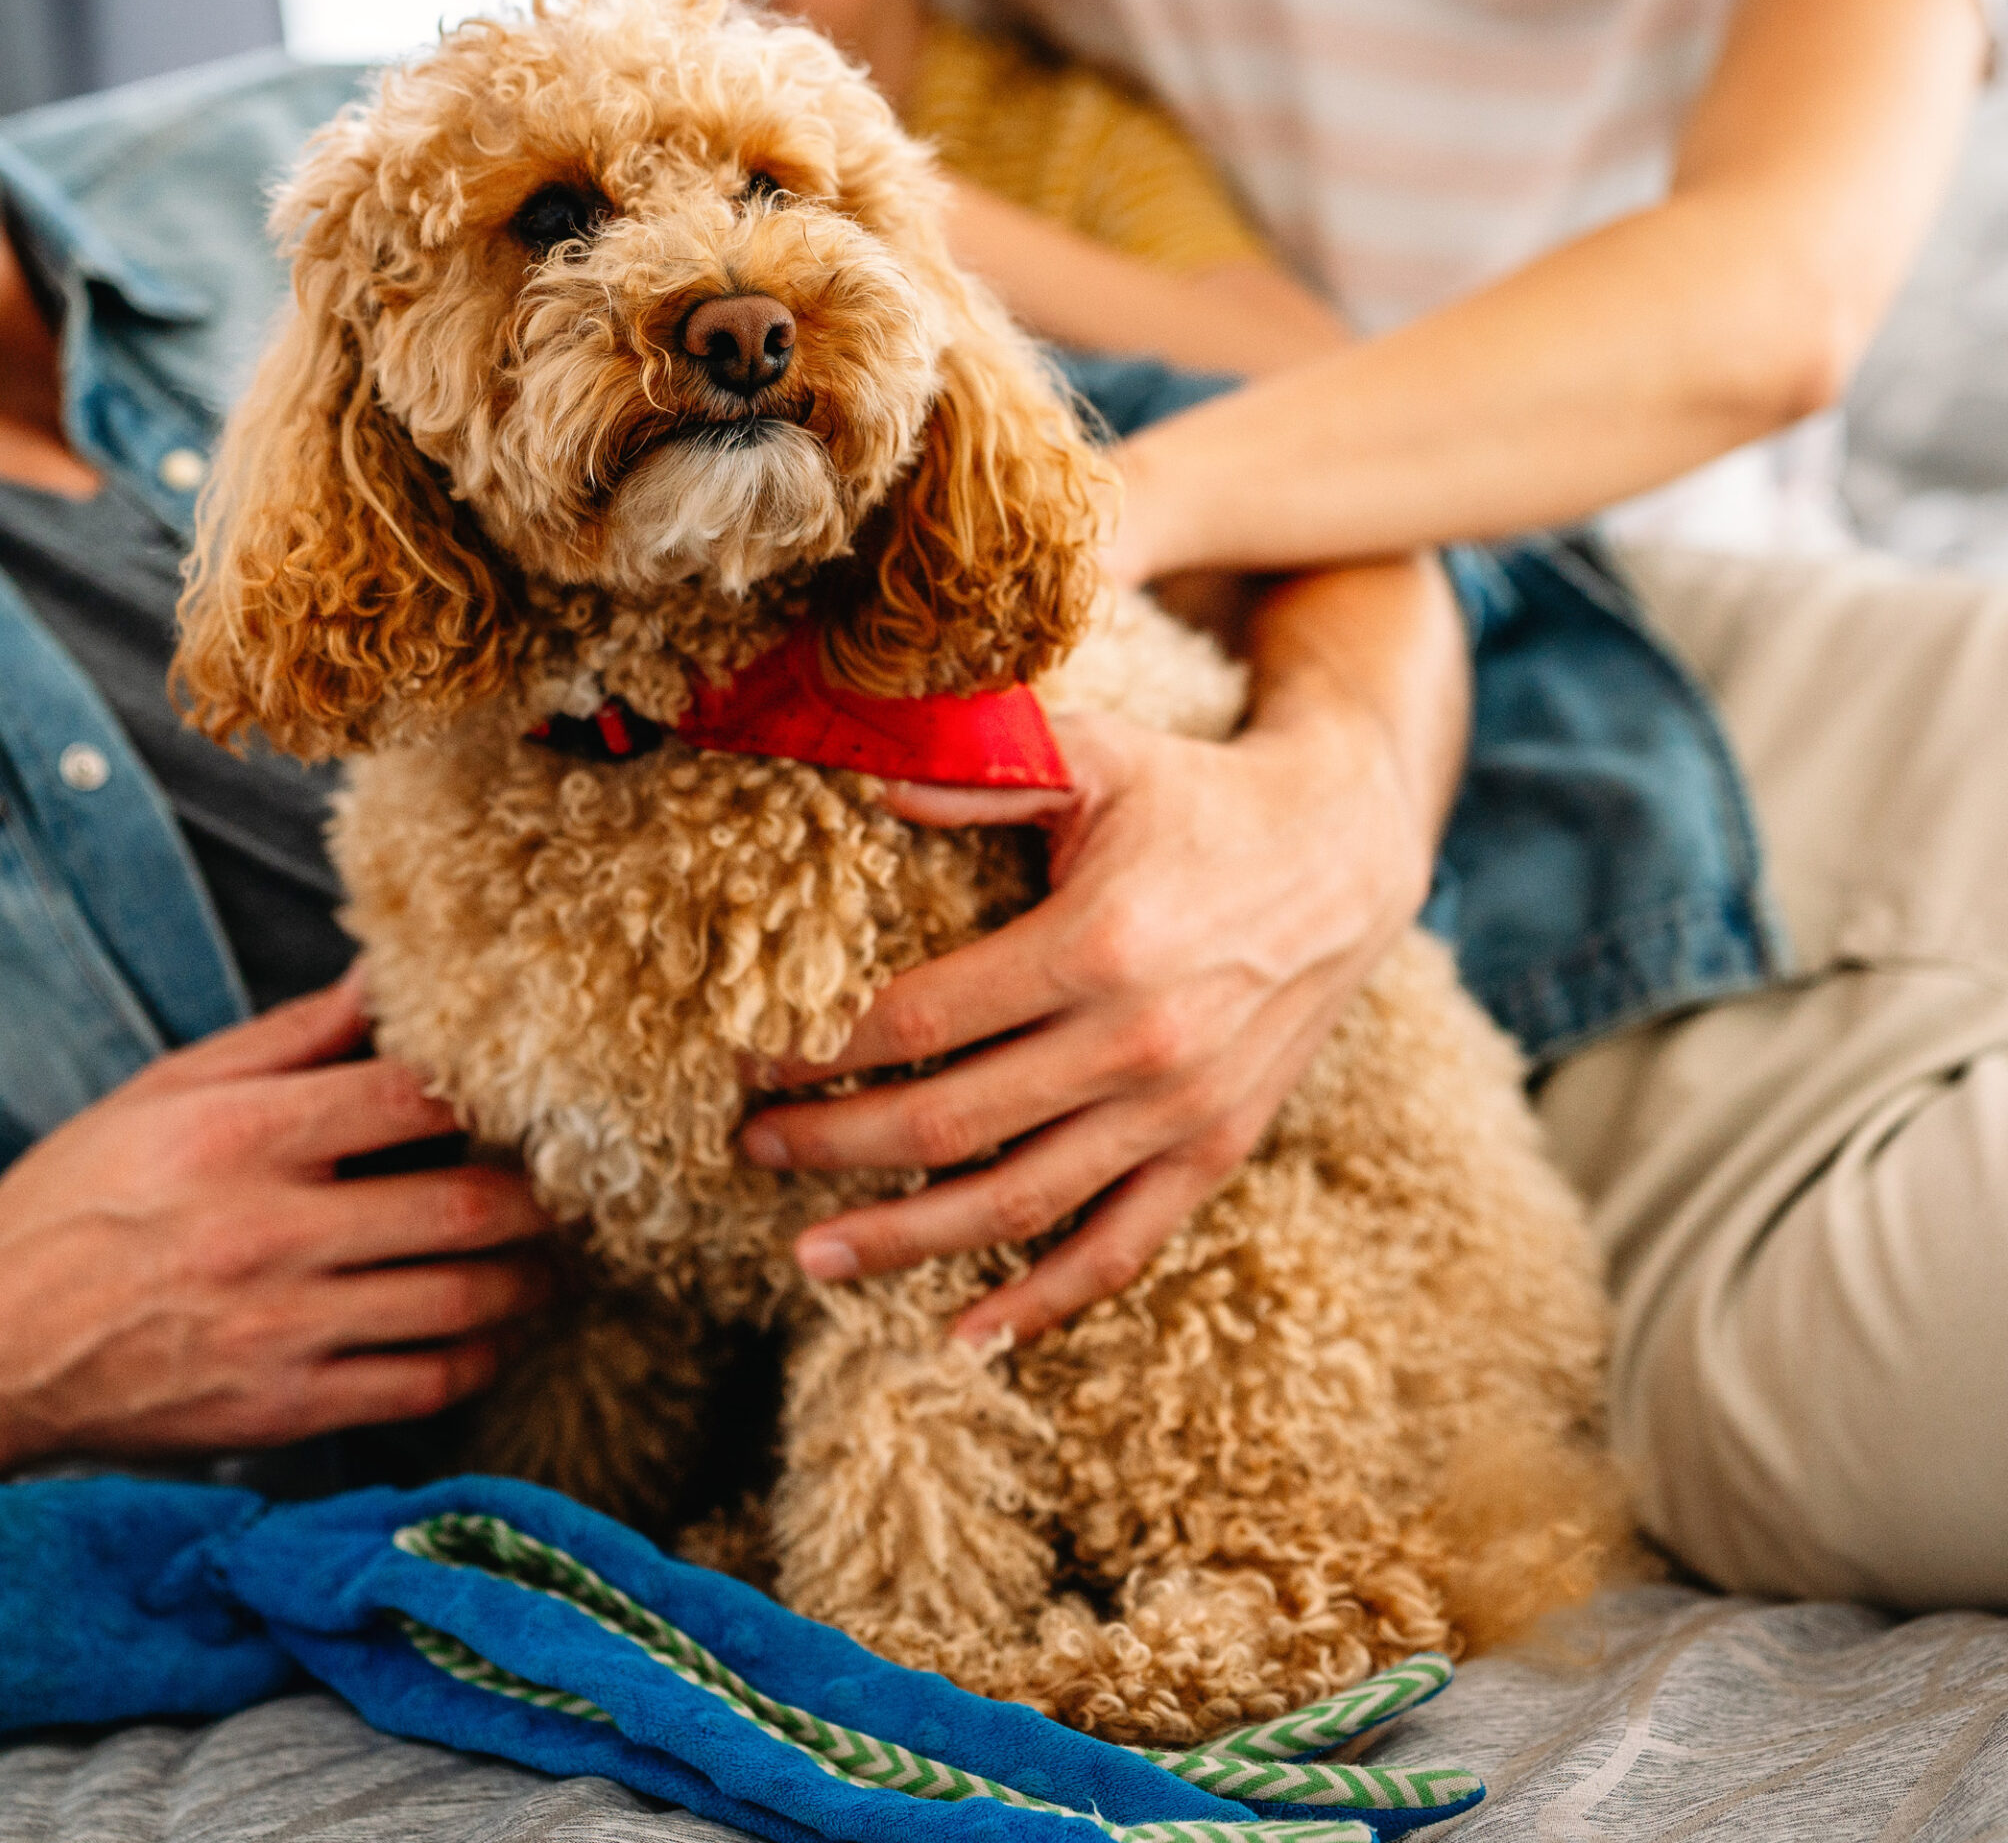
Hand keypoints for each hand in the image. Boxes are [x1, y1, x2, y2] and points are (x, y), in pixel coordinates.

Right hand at [0, 974, 555, 1466]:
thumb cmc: (77, 1199)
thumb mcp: (167, 1089)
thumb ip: (290, 1037)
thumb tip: (382, 974)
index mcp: (245, 1135)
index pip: (413, 1096)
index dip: (488, 1091)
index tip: (528, 1091)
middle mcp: (272, 1231)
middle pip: (463, 1207)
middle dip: (541, 1198)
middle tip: (575, 1185)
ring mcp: (282, 1329)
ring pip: (460, 1302)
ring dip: (530, 1282)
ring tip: (553, 1260)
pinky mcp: (283, 1409)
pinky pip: (419, 1386)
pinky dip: (478, 1358)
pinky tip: (494, 1333)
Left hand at [738, 609, 1447, 1344]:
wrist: (1345, 853)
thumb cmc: (1198, 797)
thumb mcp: (1095, 757)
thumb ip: (981, 772)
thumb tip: (863, 783)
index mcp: (1099, 944)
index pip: (921, 1021)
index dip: (821, 1047)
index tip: (747, 1058)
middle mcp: (1141, 1045)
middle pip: (949, 1125)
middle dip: (833, 1145)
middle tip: (751, 1148)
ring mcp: (1182, 1112)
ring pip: (1019, 1205)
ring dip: (905, 1239)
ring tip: (812, 1255)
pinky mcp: (1217, 1152)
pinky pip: (1120, 1249)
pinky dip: (1041, 1302)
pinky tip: (963, 1335)